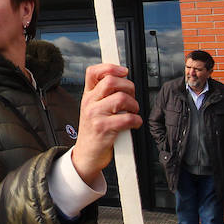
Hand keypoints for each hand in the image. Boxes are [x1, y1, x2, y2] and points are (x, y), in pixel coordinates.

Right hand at [70, 63, 140, 184]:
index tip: (124, 72)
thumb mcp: (92, 109)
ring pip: (122, 98)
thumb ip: (103, 94)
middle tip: (131, 97)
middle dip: (129, 87)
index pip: (93, 72)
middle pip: (111, 82)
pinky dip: (136, 120)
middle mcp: (89, 103)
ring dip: (134, 105)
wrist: (86, 155)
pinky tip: (134, 123)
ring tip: (133, 111)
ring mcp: (95, 116)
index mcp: (87, 95)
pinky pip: (127, 118)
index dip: (110, 67)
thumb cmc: (94, 131)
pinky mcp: (104, 129)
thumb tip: (122, 79)